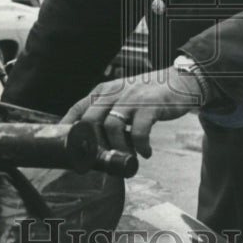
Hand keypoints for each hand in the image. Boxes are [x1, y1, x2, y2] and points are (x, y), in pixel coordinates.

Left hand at [61, 68, 202, 158]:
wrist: (180, 82)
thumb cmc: (147, 95)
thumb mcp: (122, 97)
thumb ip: (107, 113)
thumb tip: (92, 141)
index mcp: (104, 91)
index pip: (78, 108)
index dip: (67, 127)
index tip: (62, 145)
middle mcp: (114, 93)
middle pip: (90, 120)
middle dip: (91, 144)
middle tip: (98, 161)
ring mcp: (131, 98)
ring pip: (112, 127)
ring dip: (117, 148)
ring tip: (126, 159)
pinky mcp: (150, 106)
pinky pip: (139, 132)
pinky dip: (140, 146)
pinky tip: (145, 153)